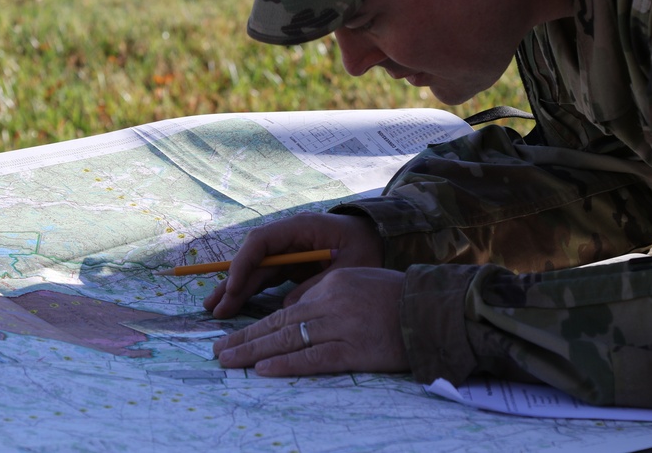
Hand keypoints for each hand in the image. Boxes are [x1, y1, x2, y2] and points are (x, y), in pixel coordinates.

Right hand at [203, 212, 383, 318]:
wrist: (380, 239)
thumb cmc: (368, 247)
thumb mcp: (350, 267)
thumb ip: (320, 284)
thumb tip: (289, 307)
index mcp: (301, 228)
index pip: (262, 242)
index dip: (244, 264)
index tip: (233, 289)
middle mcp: (289, 237)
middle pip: (253, 259)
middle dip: (233, 282)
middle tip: (214, 307)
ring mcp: (288, 251)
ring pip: (256, 270)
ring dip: (236, 289)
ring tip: (215, 310)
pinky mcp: (291, 265)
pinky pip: (266, 278)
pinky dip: (250, 292)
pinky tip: (234, 306)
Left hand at [213, 267, 408, 375]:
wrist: (433, 310)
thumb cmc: (400, 299)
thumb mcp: (360, 285)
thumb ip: (330, 298)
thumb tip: (300, 317)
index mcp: (333, 283)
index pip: (289, 307)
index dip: (259, 324)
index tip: (237, 335)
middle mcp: (332, 301)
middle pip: (279, 322)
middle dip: (245, 337)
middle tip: (218, 350)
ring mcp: (342, 325)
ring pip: (288, 339)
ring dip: (254, 351)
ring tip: (228, 360)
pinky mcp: (354, 349)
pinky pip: (313, 358)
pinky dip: (286, 364)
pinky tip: (264, 369)